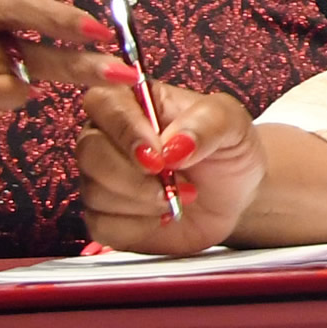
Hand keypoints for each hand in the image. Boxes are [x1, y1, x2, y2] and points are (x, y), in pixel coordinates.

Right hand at [77, 82, 261, 252]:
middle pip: (89, 151)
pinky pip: (102, 224)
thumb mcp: (231, 123)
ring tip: (182, 196)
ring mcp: (102, 178)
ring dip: (142, 200)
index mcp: (133, 101)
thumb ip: (206, 123)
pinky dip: (138, 225)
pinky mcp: (105, 216)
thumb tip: (173, 146)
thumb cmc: (228, 147)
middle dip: (131, 174)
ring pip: (95, 190)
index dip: (124, 130)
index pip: (103, 102)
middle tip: (173, 182)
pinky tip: (165, 215)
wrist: (237, 195)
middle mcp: (108, 136)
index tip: (157, 156)